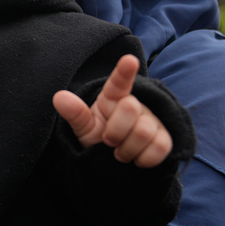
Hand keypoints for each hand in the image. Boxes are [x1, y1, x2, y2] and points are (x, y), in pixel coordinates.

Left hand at [52, 54, 172, 166]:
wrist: (113, 165)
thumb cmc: (97, 141)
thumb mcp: (84, 129)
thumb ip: (75, 114)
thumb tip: (58, 97)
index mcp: (113, 97)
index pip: (119, 82)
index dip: (124, 71)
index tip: (129, 60)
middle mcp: (136, 104)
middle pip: (130, 109)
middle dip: (115, 132)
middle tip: (108, 141)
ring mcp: (153, 120)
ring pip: (144, 131)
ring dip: (127, 149)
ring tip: (120, 152)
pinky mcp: (166, 138)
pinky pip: (160, 147)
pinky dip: (144, 159)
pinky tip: (136, 160)